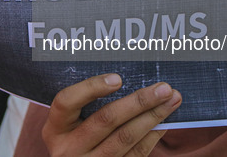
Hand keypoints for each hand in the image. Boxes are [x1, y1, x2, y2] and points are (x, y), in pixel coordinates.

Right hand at [42, 74, 180, 156]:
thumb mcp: (68, 124)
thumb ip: (85, 105)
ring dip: (152, 117)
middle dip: (138, 101)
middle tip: (163, 88)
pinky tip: (163, 122)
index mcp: (55, 129)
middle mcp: (68, 149)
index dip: (91, 88)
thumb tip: (124, 78)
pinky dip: (152, 136)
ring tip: (171, 101)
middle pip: (105, 120)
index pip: (67, 102)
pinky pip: (135, 154)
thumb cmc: (74, 137)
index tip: (118, 78)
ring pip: (125, 138)